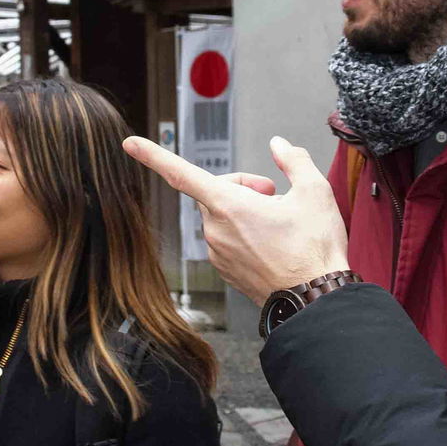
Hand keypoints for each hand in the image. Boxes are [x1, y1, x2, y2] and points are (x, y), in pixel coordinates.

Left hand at [124, 135, 348, 305]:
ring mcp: (219, 254)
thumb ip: (294, 160)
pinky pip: (228, 240)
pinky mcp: (226, 271)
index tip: (130, 144)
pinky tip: (274, 242)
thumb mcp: (315, 192)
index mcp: (228, 206)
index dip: (153, 155)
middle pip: (215, 192)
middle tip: (274, 193)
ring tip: (279, 222)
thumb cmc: (314, 249)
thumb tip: (281, 146)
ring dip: (244, 211)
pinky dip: (244, 234)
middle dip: (242, 186)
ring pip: (223, 217)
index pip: (181, 174)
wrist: (316, 300)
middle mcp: (215, 231)